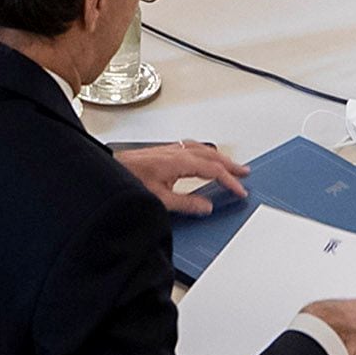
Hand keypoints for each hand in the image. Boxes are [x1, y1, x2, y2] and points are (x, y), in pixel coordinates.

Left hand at [115, 141, 248, 213]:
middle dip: (230, 165)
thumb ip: (186, 203)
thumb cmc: (130, 179)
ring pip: (202, 150)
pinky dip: (205, 153)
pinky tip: (203, 157)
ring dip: (218, 157)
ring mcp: (170, 150)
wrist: (110, 168)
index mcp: (179, 162)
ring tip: (230, 165)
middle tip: (244, 173)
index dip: (229, 181)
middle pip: (211, 156)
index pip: (213, 170)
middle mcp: (176, 152)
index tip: (240, 190)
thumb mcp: (160, 198)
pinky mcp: (164, 151)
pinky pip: (192, 148)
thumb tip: (206, 206)